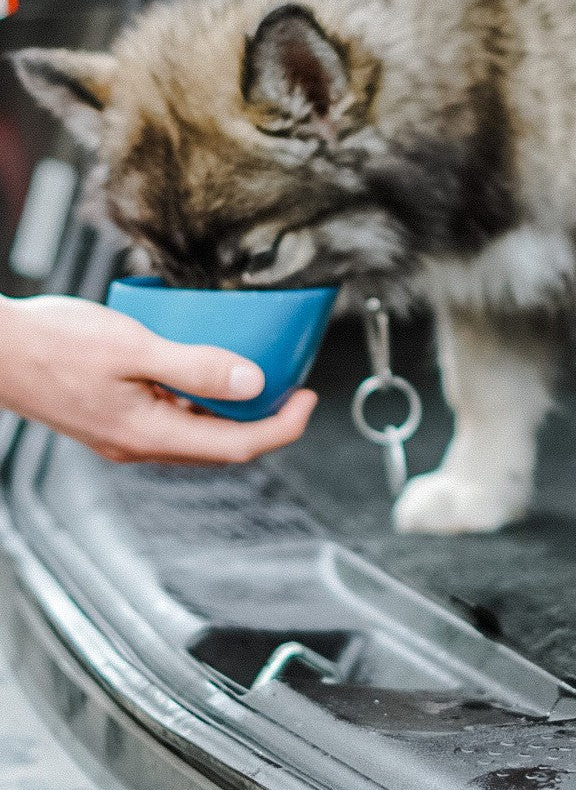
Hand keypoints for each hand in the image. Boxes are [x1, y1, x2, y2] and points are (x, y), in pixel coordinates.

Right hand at [0, 294, 316, 464]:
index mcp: (150, 434)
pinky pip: (175, 420)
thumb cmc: (53, 343)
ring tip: (262, 376)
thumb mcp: (133, 347)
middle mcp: (141, 445)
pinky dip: (203, 402)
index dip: (283, 426)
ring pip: (200, 434)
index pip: (238, 445)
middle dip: (267, 422)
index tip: (308, 397)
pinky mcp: (117, 420)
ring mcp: (127, 436)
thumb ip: (195, 367)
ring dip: (235, 413)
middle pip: (223, 446)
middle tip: (295, 386)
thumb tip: (254, 384)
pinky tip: (208, 370)